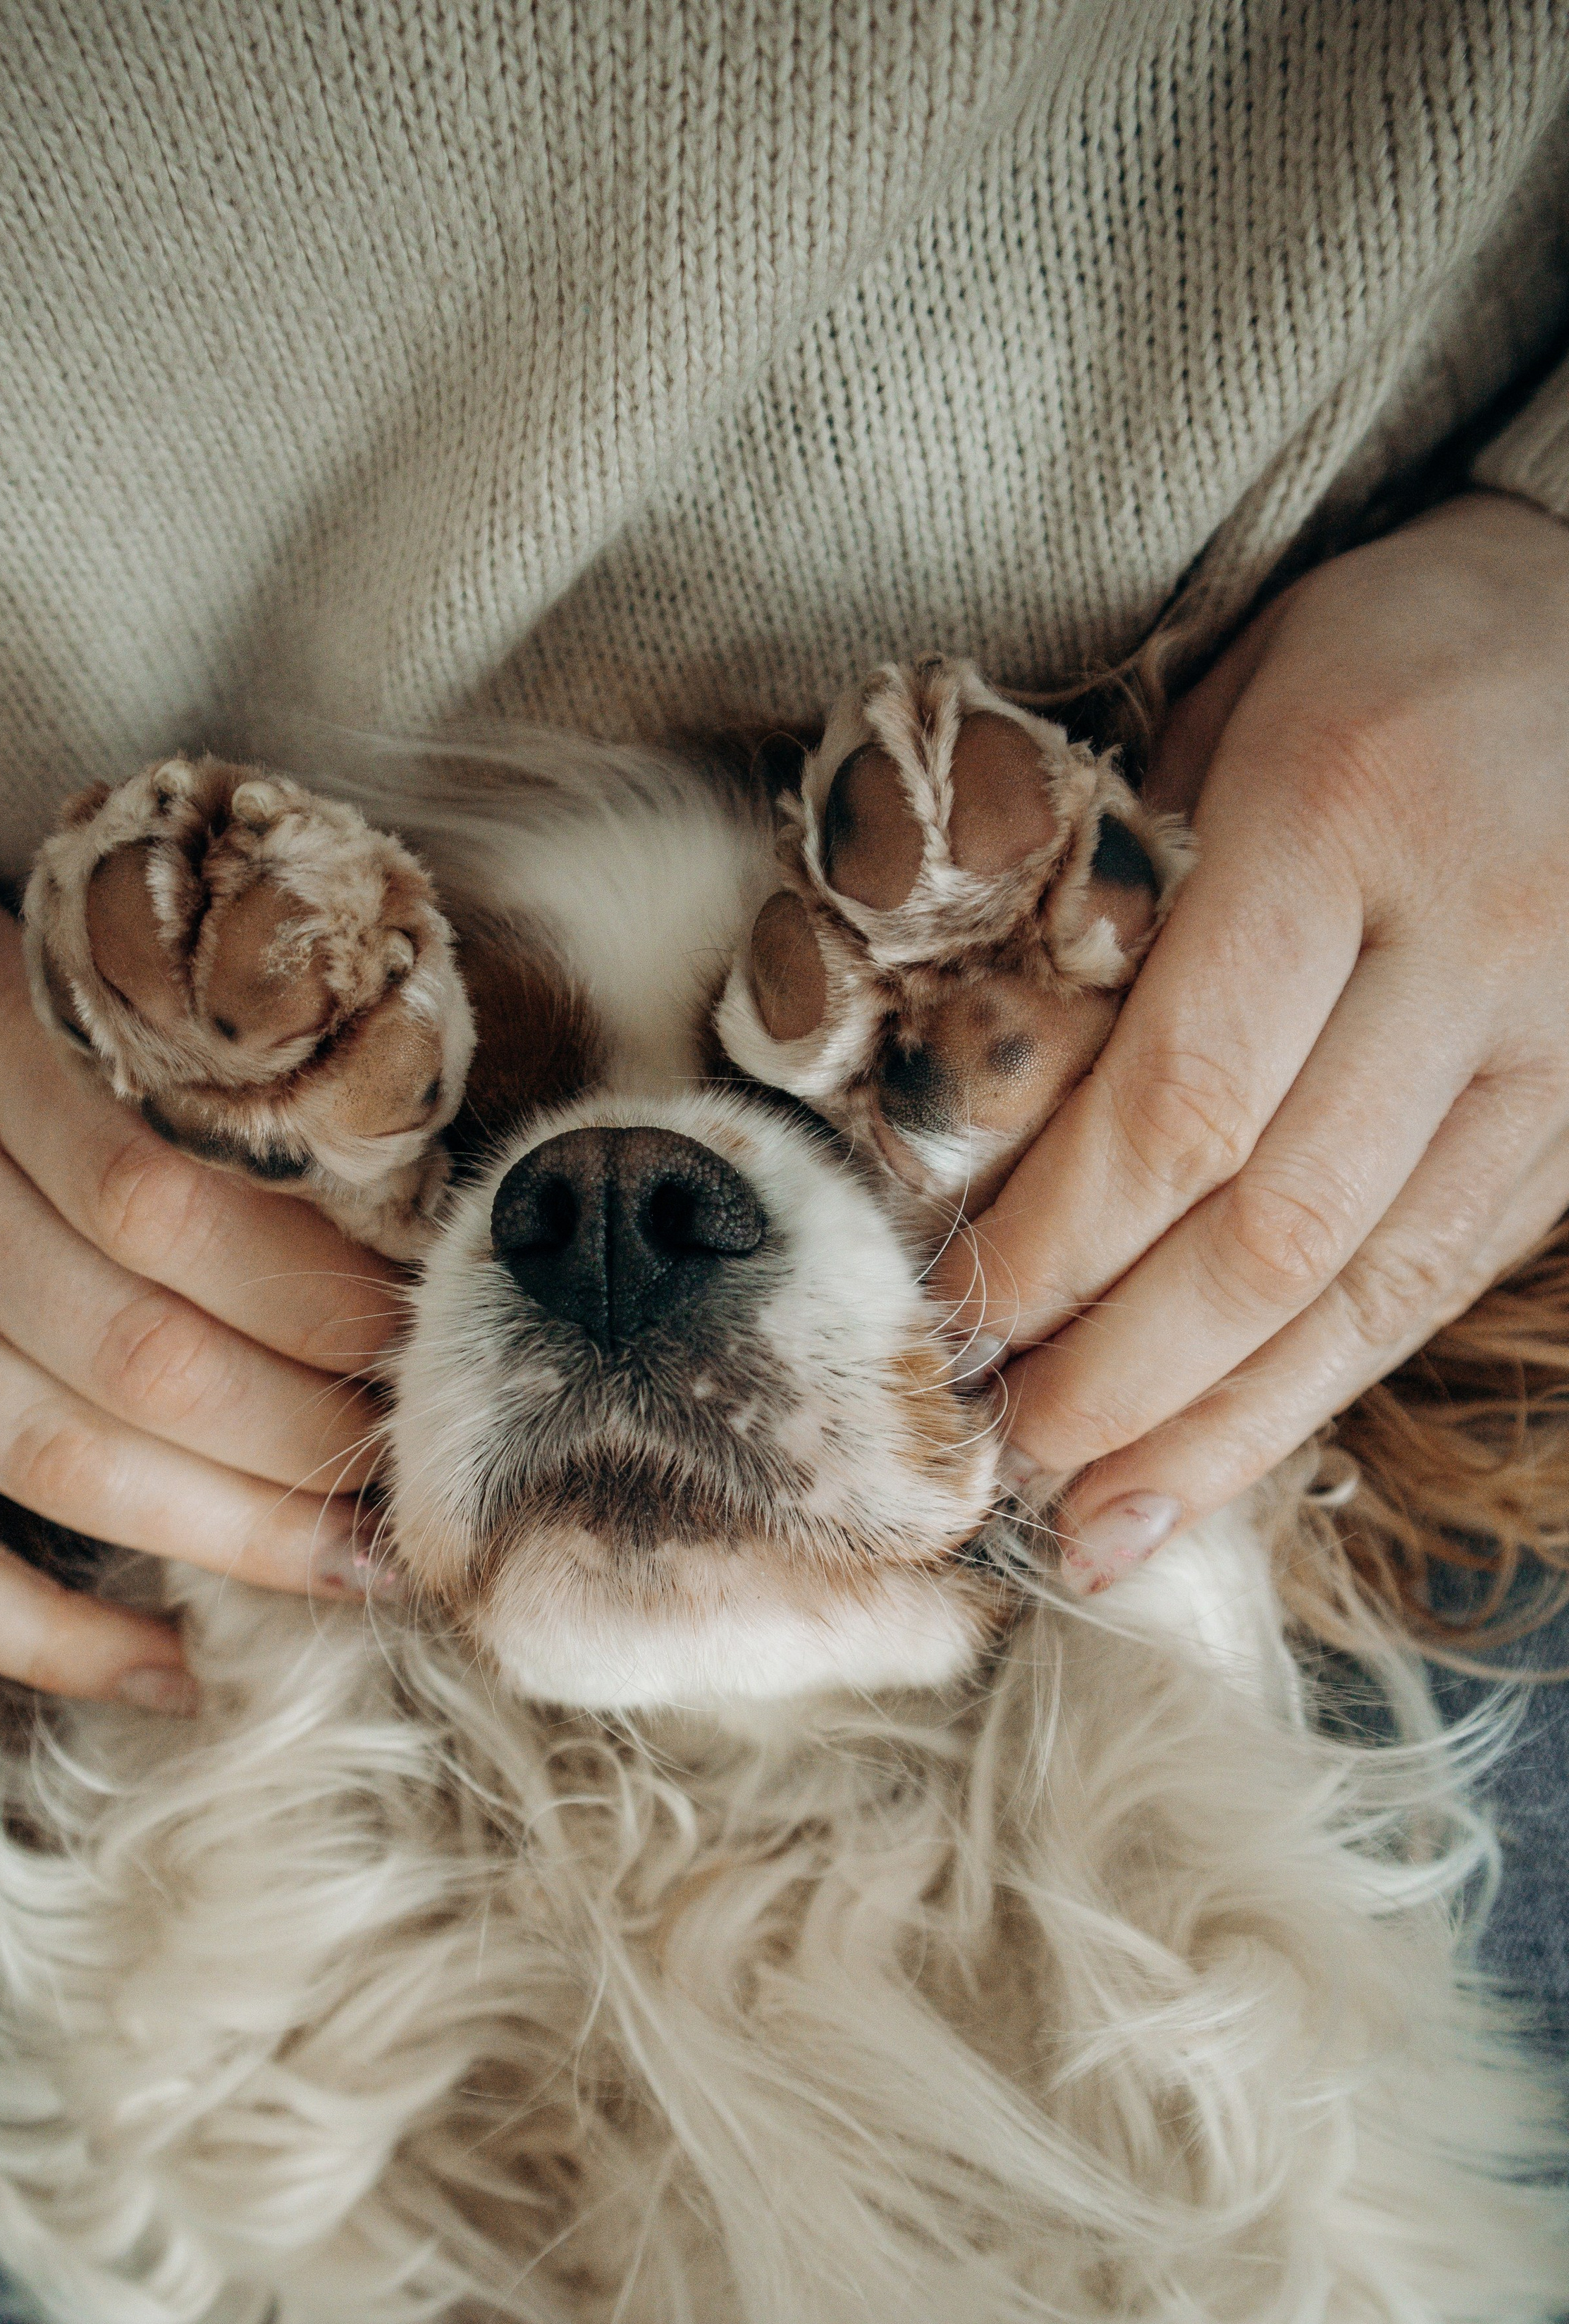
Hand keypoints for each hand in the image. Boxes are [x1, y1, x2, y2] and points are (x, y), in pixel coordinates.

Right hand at [0, 874, 400, 1701]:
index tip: (431, 1333)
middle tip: (431, 1464)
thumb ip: (166, 1062)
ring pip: (65, 1471)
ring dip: (238, 1535)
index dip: (325, 1294)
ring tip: (367, 1565)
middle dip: (315, 1431)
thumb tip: (381, 1183)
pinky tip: (176, 1670)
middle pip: (148, 1356)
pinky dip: (53, 1644)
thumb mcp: (22, 958)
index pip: (182, 1205)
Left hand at [936, 492, 1568, 1589]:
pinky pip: (1447, 1278)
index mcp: (1339, 814)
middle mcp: (1469, 941)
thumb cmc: (1379, 656)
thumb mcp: (1227, 703)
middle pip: (1274, 1226)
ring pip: (1375, 1286)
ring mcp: (1557, 1038)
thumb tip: (994, 1114)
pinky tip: (1223, 1463)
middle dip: (1123, 1372)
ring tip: (1094, 1526)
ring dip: (1220, 1430)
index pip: (1180, 1095)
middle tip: (997, 1456)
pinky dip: (1324, 1386)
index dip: (1062, 1243)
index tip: (957, 1325)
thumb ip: (1125, 897)